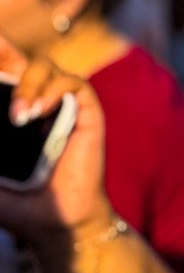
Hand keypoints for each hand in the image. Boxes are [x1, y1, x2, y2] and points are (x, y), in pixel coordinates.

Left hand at [0, 36, 112, 244]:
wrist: (54, 223)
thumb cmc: (18, 202)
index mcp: (9, 110)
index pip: (2, 67)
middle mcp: (34, 101)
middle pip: (18, 57)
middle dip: (3, 49)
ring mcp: (60, 104)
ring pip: (43, 66)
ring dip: (27, 83)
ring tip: (18, 116)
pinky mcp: (86, 111)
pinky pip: (73, 83)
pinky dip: (53, 90)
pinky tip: (38, 111)